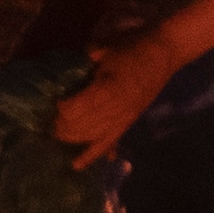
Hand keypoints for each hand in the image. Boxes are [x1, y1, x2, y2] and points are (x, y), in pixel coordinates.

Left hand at [43, 43, 170, 166]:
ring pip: (90, 136)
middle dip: (61, 126)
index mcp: (107, 88)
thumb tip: (62, 71)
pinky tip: (76, 165)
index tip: (53, 102)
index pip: (74, 109)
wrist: (164, 53)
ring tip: (57, 135)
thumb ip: (83, 61)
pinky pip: (108, 144)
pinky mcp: (128, 123)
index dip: (60, 109)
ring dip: (71, 138)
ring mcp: (123, 118)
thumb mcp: (104, 49)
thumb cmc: (133, 46)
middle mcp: (115, 108)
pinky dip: (91, 155)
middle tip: (48, 122)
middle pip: (79, 126)